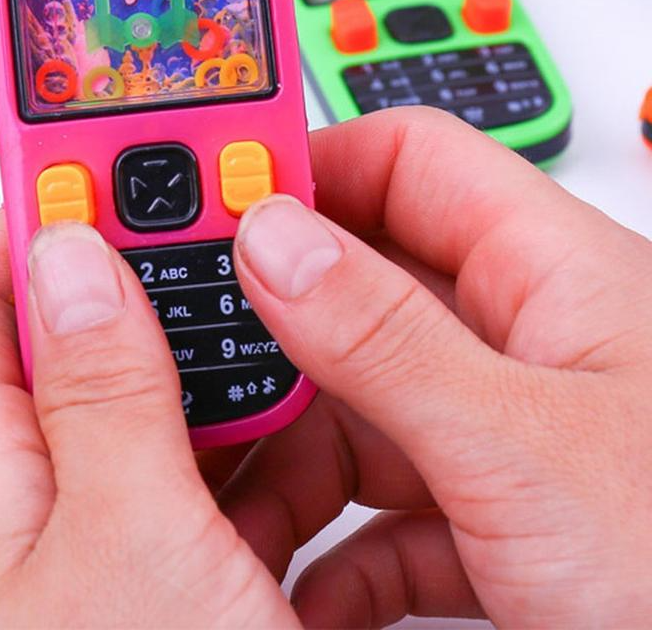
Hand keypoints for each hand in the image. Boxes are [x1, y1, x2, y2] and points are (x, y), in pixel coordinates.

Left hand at [0, 215, 297, 627]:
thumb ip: (102, 397)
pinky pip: (196, 461)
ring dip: (208, 344)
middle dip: (143, 265)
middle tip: (220, 216)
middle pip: (64, 333)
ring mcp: (99, 536)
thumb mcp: (129, 546)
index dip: (30, 215)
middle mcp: (27, 500)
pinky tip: (302, 420)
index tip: (113, 159)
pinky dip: (249, 425)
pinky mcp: (164, 570)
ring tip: (276, 306)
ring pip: (142, 395)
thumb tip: (75, 258)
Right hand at [220, 107, 651, 626]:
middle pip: (365, 283)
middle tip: (193, 344)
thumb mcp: (528, 447)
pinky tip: (315, 585)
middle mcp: (525, 340)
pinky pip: (392, 504)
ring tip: (237, 488)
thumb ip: (389, 340)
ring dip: (295, 452)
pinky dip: (343, 547)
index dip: (312, 166)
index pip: (408, 161)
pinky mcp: (501, 517)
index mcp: (553, 275)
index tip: (216, 199)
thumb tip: (274, 242)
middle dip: (275, 320)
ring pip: (364, 401)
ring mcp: (509, 430)